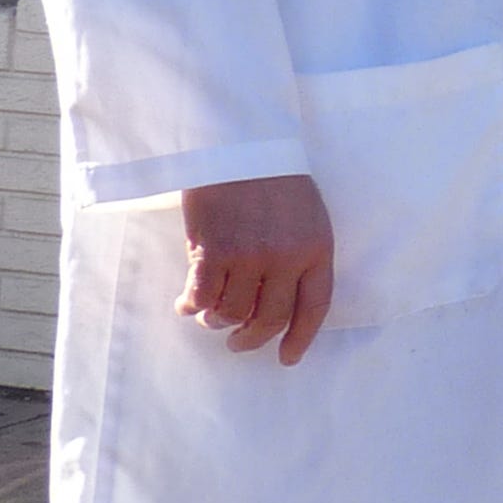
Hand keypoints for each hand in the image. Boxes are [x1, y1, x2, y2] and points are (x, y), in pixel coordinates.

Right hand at [179, 174, 334, 364]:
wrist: (238, 144)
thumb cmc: (273, 176)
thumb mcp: (304, 215)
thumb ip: (298, 255)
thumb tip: (277, 300)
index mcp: (316, 247)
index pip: (314, 307)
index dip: (300, 338)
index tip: (287, 358)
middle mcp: (286, 258)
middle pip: (270, 319)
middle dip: (251, 339)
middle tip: (238, 342)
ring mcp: (248, 257)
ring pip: (232, 313)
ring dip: (218, 321)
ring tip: (211, 315)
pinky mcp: (212, 253)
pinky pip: (201, 298)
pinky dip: (191, 307)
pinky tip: (185, 304)